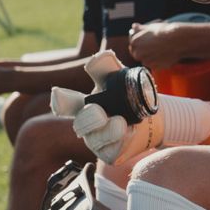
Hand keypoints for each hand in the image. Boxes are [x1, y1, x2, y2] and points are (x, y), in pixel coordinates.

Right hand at [48, 50, 209, 164]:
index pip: (66, 103)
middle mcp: (86, 124)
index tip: (58, 94)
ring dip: (108, 131)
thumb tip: (103, 55)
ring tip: (121, 123)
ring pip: (96, 139)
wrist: (151, 117)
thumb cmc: (129, 95)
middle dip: (89, 118)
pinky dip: (122, 143)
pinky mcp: (111, 154)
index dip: (60, 100)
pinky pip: (113, 151)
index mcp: (83, 104)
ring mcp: (96, 141)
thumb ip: (109, 66)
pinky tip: (131, 133)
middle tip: (99, 112)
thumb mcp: (120, 77)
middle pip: (81, 123)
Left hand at [127, 21, 188, 68]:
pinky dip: (157, 61)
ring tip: (160, 49)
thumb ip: (140, 29)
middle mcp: (138, 53)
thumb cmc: (164, 31)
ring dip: (150, 56)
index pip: (133, 43)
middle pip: (137, 53)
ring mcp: (146, 61)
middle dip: (143, 50)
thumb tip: (133, 27)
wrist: (178, 40)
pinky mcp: (155, 67)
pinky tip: (164, 55)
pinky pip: (154, 65)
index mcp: (135, 42)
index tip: (147, 40)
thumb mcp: (150, 27)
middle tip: (154, 45)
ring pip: (146, 60)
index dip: (140, 41)